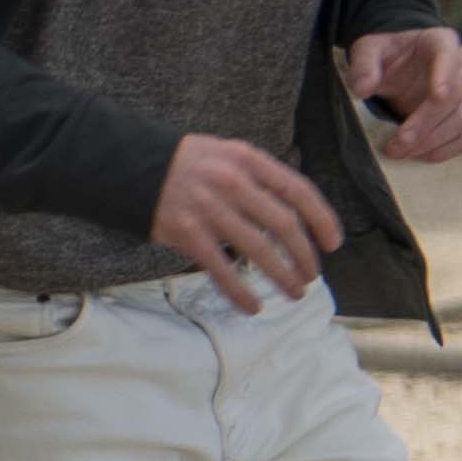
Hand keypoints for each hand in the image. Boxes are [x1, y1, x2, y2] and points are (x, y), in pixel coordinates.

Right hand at [154, 132, 343, 312]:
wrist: (128, 163)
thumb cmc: (186, 163)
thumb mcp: (227, 154)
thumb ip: (259, 178)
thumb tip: (294, 214)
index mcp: (248, 160)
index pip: (298, 190)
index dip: (321, 219)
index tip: (333, 243)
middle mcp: (233, 182)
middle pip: (284, 224)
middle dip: (305, 255)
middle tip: (311, 275)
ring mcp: (209, 208)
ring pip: (259, 250)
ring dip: (283, 276)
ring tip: (294, 292)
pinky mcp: (187, 233)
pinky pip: (221, 269)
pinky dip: (240, 292)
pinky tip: (253, 306)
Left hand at [341, 22, 461, 161]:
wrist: (399, 68)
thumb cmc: (386, 55)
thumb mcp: (368, 51)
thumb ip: (363, 66)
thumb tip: (362, 89)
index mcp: (440, 41)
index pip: (449, 55)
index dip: (446, 75)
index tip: (436, 95)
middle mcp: (461, 65)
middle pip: (455, 97)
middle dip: (426, 123)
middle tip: (397, 143)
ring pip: (461, 120)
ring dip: (431, 141)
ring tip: (397, 152)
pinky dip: (442, 151)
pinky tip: (417, 156)